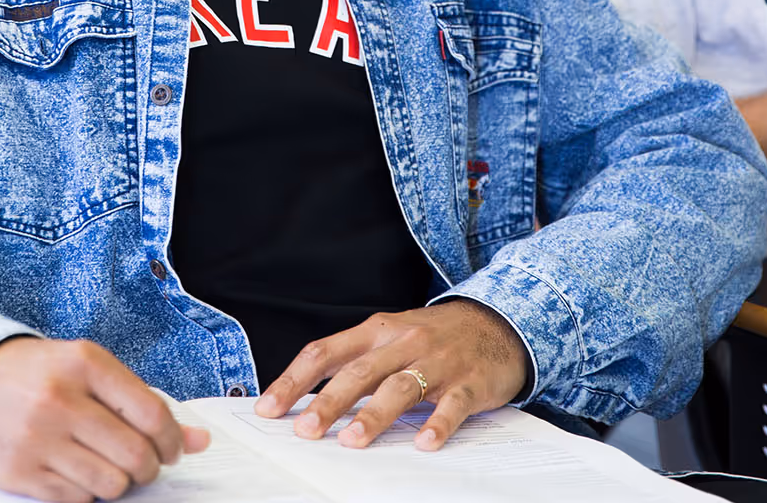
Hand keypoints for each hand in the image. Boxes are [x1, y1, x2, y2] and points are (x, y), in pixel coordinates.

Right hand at [0, 337, 208, 502]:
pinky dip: (86, 492)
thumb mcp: (86, 369)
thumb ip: (141, 402)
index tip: (172, 449)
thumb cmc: (33, 374)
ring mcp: (37, 438)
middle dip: (149, 467)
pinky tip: (75, 471)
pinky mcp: (19, 472)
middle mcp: (61, 399)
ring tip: (106, 465)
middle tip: (143, 464)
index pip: (152, 414)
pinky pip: (78, 499)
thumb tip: (199, 440)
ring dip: (119, 482)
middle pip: (136, 455)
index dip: (173, 440)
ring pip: (111, 484)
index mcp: (84, 363)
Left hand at [253, 300, 528, 451]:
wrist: (498, 322)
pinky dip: (437, 424)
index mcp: (376, 330)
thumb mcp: (391, 337)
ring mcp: (438, 361)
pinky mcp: (470, 382)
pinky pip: (452, 405)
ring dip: (374, 415)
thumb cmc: (433, 337)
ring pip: (400, 387)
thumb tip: (308, 401)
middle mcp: (403, 342)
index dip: (294, 380)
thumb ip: (356, 364)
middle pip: (359, 372)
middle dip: (328, 402)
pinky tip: (423, 443)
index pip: (325, 351)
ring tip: (352, 441)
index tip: (268, 408)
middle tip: (304, 430)